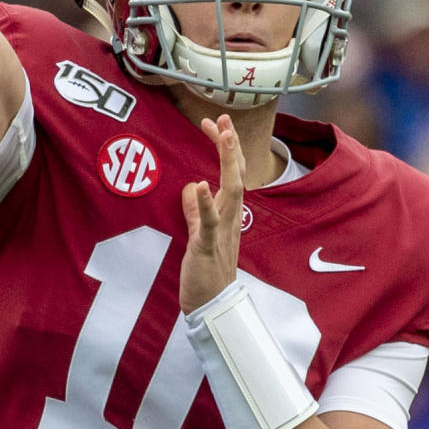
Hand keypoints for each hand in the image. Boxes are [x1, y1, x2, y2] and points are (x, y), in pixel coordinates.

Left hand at [179, 114, 245, 314]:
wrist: (211, 309)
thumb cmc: (205, 274)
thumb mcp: (198, 235)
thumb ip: (195, 212)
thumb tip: (191, 188)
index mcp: (228, 215)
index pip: (231, 174)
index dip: (227, 148)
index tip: (217, 124)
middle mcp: (231, 219)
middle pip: (236, 175)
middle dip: (231, 146)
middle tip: (222, 119)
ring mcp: (223, 232)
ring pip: (232, 191)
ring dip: (228, 163)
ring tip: (224, 137)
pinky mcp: (208, 247)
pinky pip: (210, 222)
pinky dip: (207, 202)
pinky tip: (202, 184)